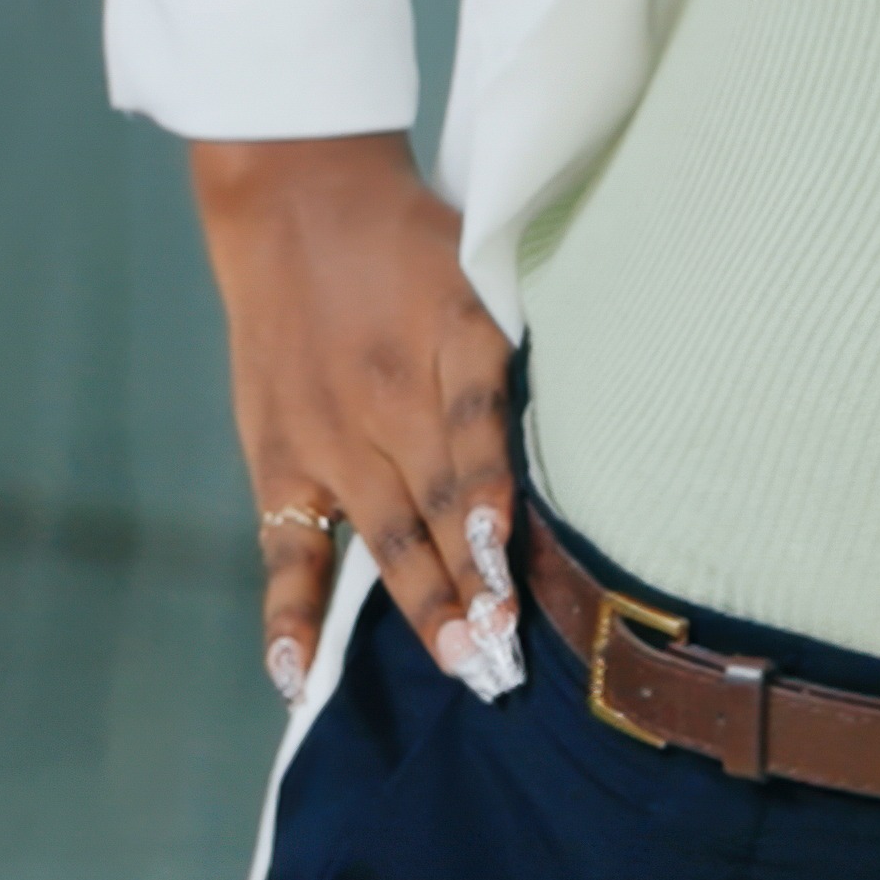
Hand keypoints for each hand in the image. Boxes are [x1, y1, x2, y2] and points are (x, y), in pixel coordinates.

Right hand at [192, 133, 520, 705]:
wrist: (298, 203)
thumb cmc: (410, 242)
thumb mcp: (483, 272)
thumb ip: (518, 352)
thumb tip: (599, 417)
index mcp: (450, 351)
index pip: (477, 441)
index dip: (492, 504)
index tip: (515, 561)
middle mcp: (388, 404)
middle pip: (436, 508)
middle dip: (476, 586)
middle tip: (508, 658)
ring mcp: (330, 440)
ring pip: (383, 536)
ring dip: (422, 603)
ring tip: (460, 660)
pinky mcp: (279, 462)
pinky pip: (286, 551)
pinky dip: (290, 615)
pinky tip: (297, 676)